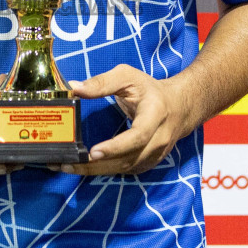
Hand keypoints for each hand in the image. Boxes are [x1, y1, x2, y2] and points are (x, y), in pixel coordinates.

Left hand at [58, 65, 192, 176]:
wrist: (179, 107)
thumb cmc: (150, 90)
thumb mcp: (127, 76)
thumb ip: (101, 82)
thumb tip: (74, 88)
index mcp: (155, 114)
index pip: (138, 136)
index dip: (116, 146)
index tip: (93, 152)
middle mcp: (159, 139)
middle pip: (128, 159)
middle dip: (96, 164)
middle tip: (68, 163)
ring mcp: (155, 154)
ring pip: (125, 168)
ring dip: (96, 170)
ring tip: (68, 166)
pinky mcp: (148, 162)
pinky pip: (125, 170)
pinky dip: (104, 170)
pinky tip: (84, 167)